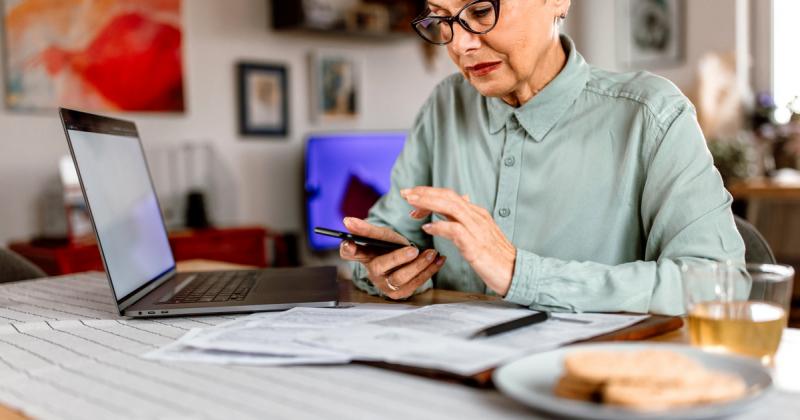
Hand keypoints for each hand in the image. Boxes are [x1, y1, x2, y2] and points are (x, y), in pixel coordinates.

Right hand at [339, 217, 445, 299]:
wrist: (406, 261)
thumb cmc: (389, 247)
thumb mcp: (381, 235)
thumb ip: (367, 229)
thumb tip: (346, 220)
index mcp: (364, 255)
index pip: (349, 253)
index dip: (348, 249)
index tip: (349, 243)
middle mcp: (372, 272)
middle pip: (381, 266)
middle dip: (398, 258)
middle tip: (413, 249)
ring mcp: (386, 285)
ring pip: (401, 278)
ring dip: (419, 265)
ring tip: (432, 253)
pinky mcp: (400, 292)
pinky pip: (416, 283)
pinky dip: (430, 270)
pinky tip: (440, 260)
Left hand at [401, 187, 515, 295]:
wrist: (518, 273)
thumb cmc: (497, 256)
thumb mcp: (482, 233)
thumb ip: (468, 218)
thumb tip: (461, 200)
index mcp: (477, 214)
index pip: (450, 196)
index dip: (429, 194)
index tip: (411, 196)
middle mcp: (478, 217)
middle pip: (448, 197)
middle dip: (424, 193)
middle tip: (405, 193)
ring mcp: (478, 230)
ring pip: (451, 207)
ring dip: (429, 204)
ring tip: (411, 206)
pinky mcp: (477, 246)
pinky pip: (456, 230)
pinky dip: (440, 226)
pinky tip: (427, 228)